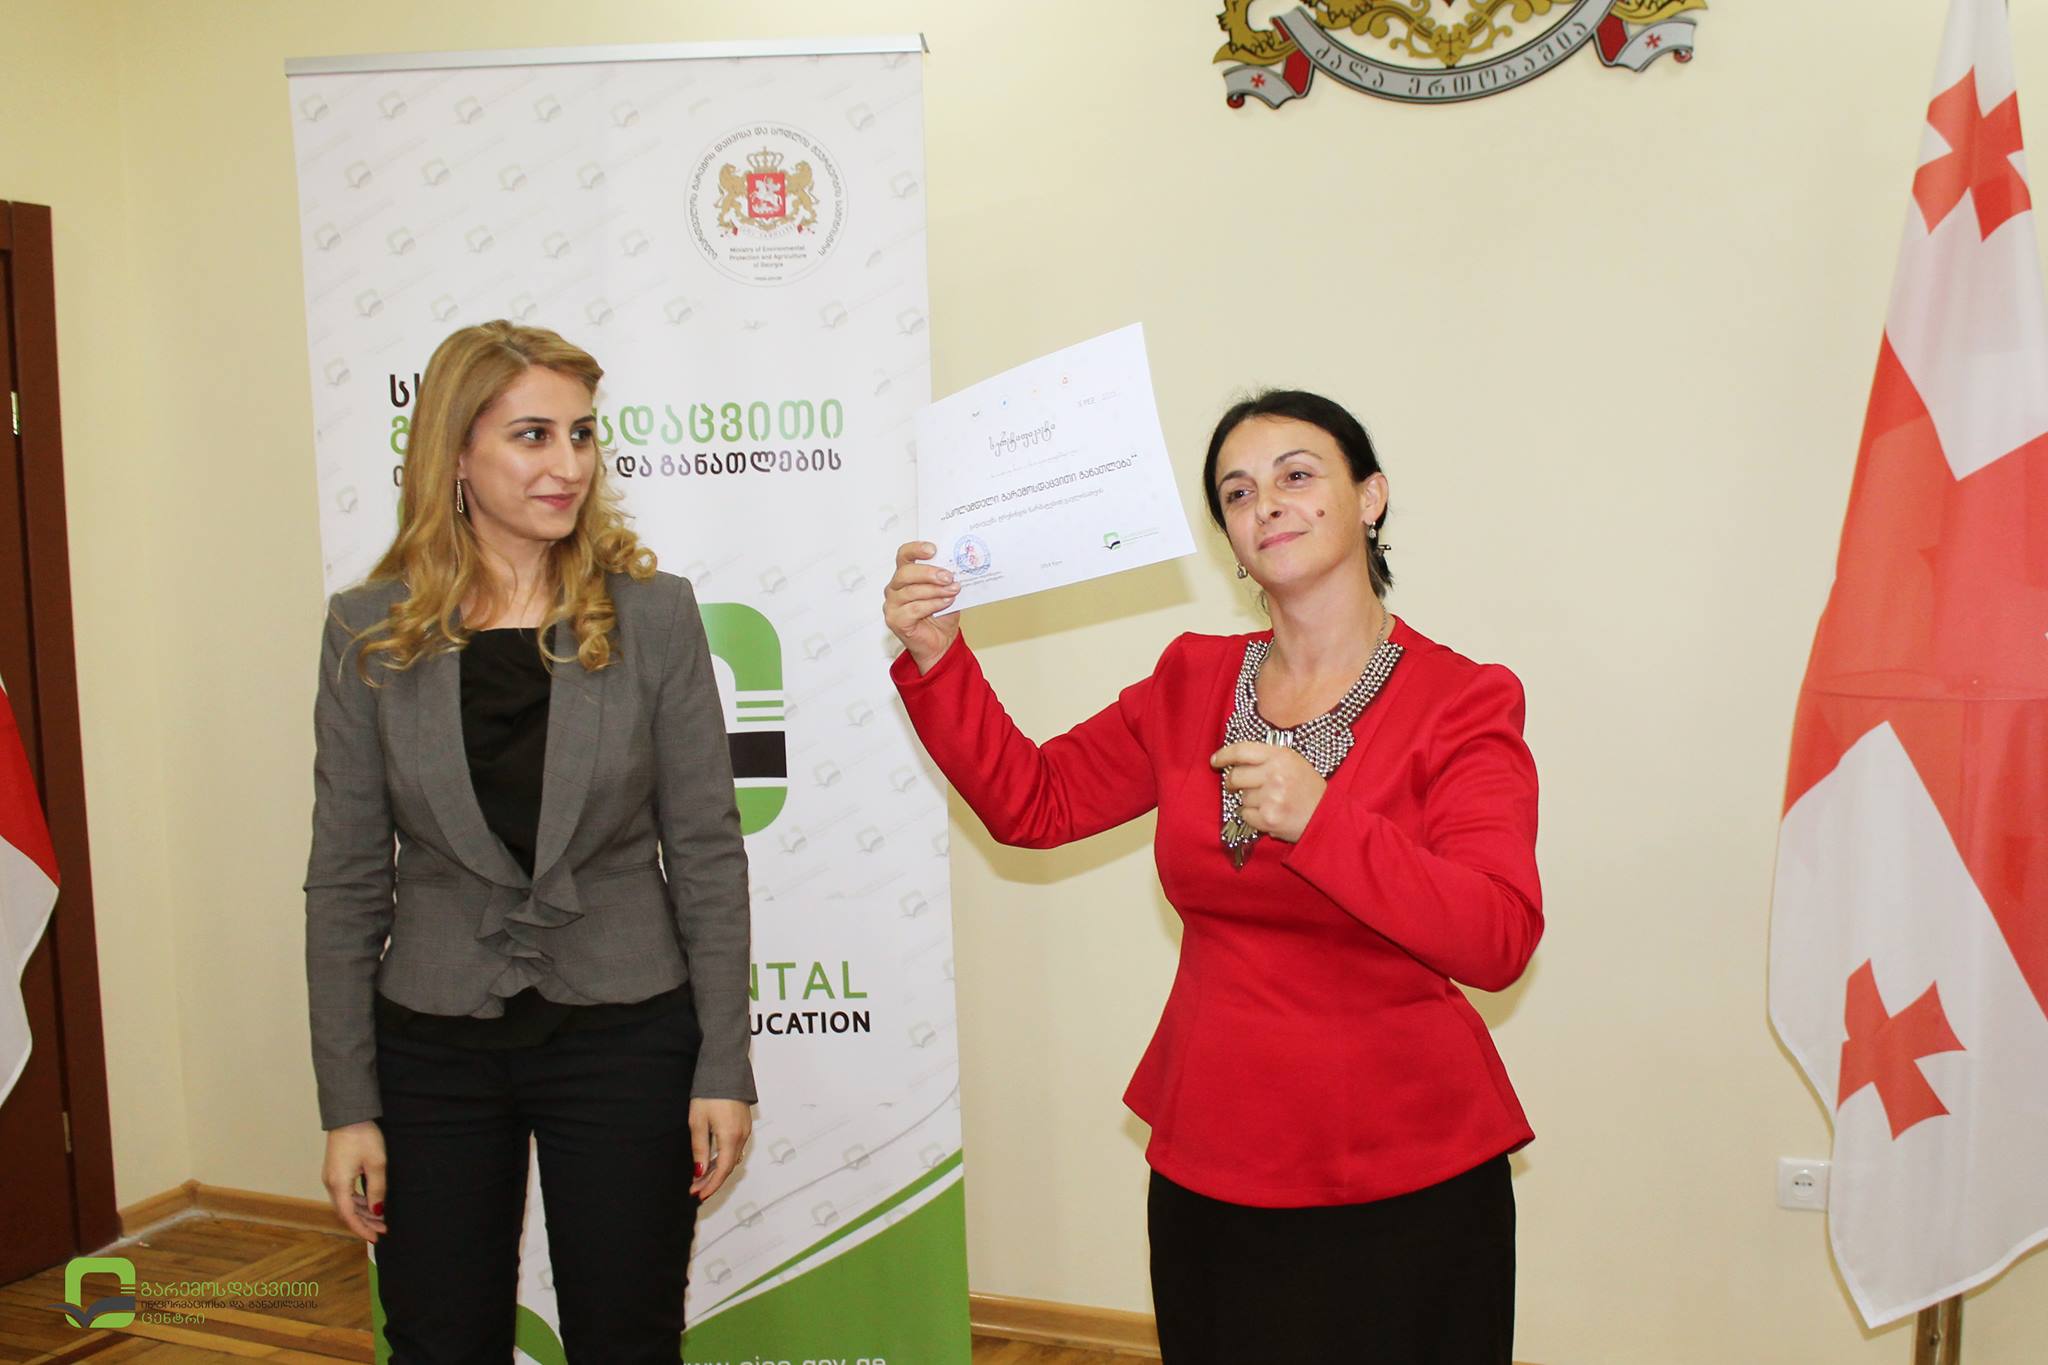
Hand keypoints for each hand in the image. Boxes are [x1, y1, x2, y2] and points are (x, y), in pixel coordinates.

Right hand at [322, 1121, 387, 1242]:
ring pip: (346, 1203)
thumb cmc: (363, 1136)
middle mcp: (331, 1183)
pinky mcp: (335, 1171)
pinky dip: (359, 1201)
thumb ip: (377, 1189)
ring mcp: (331, 1177)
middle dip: (365, 1222)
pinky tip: (372, 1203)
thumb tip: (378, 1211)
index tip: (375, 1238)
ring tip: (381, 1218)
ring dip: (363, 1212)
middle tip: (384, 1229)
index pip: (348, 1216)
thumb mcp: (376, 1163)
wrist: (349, 1115)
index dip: (362, 1229)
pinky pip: (346, 1193)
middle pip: (346, 1211)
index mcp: (338, 1184)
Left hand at [689, 1097, 751, 1200]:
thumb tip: (700, 1171)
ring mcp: (745, 1130)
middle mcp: (742, 1136)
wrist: (725, 1071)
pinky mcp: (744, 1125)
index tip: (698, 1194)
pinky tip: (712, 1161)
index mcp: (730, 1137)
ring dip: (717, 1171)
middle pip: (728, 1167)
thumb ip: (700, 1149)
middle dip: (711, 1181)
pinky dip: (724, 1159)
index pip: (722, 1170)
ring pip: (732, 1159)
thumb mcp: (698, 1122)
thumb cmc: (710, 1093)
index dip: (711, 1186)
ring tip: (700, 1177)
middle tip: (695, 1189)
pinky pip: (736, 1149)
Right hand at [882, 541, 960, 673]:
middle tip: (948, 576)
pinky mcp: (894, 620)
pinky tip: (946, 603)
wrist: (941, 643)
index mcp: (905, 575)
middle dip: (929, 573)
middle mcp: (895, 588)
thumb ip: (947, 578)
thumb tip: (958, 564)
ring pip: (911, 591)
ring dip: (935, 590)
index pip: (904, 555)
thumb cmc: (942, 616)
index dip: (916, 549)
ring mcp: (892, 604)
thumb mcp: (947, 591)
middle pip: (905, 572)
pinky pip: (913, 609)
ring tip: (953, 590)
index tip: (933, 549)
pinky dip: (932, 604)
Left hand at [1210, 742, 1326, 844]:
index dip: (1224, 755)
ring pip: (1241, 798)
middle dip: (1233, 783)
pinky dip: (1253, 816)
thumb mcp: (1293, 762)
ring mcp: (1271, 797)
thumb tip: (1234, 761)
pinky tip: (1268, 813)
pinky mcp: (1268, 818)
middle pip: (1235, 776)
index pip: (1242, 750)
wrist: (1326, 815)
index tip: (1215, 761)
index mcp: (1281, 755)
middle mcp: (1275, 774)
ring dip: (1250, 801)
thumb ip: (1267, 758)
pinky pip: (1245, 815)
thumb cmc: (1307, 788)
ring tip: (1269, 802)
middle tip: (1240, 786)